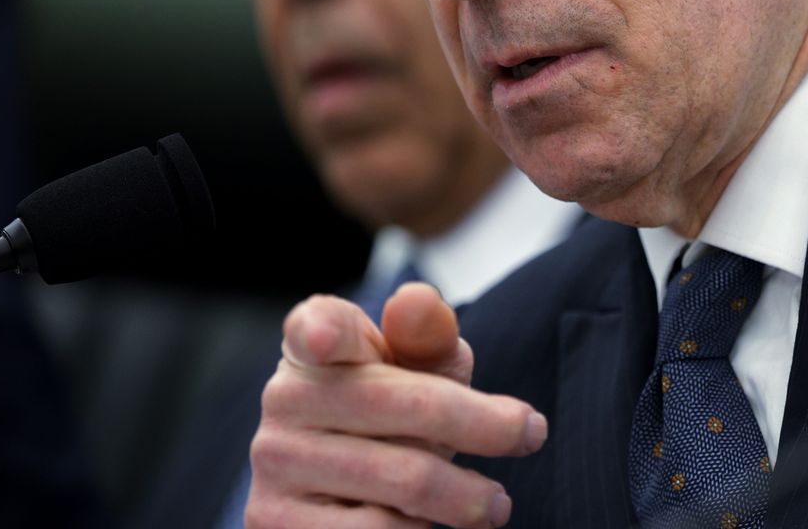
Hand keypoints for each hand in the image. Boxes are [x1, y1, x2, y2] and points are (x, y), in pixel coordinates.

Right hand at [245, 284, 546, 527]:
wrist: (346, 483)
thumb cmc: (395, 405)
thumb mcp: (417, 365)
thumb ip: (426, 334)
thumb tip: (419, 302)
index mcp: (316, 341)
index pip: (317, 326)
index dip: (321, 331)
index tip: (329, 338)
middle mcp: (285, 397)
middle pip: (411, 407)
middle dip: (484, 426)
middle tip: (532, 436)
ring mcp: (274, 462)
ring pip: (401, 481)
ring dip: (463, 498)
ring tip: (494, 506)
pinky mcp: (275, 522)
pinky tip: (432, 526)